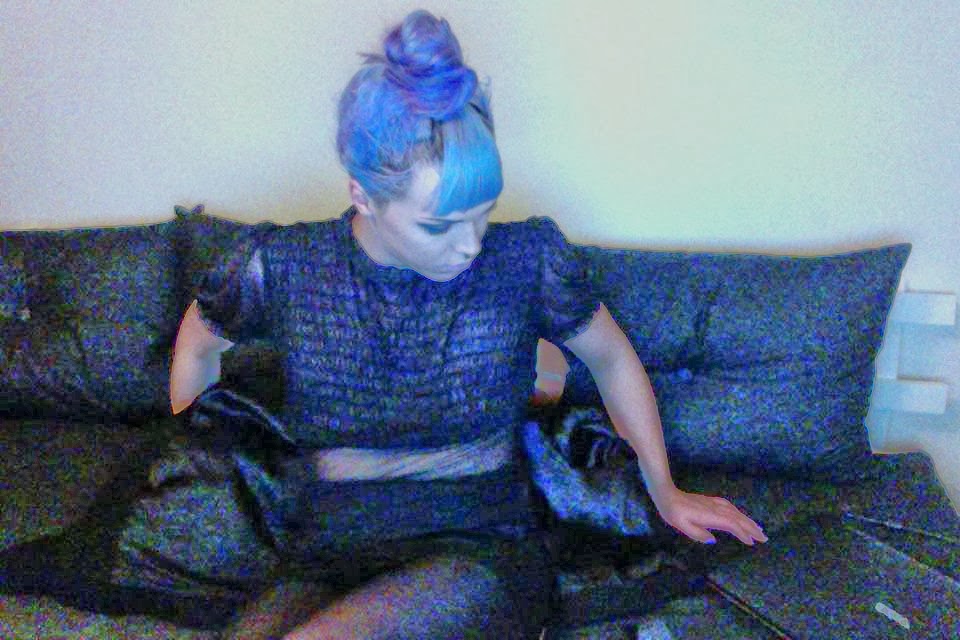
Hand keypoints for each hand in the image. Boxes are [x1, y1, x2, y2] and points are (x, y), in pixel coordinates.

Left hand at [650, 485, 767, 545]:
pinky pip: (730, 508)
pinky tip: (742, 518)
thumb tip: (713, 540)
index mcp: (709, 516)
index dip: (742, 533)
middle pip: (738, 518)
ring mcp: (714, 504)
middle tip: (764, 539)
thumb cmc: (673, 512)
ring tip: (759, 530)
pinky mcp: (712, 502)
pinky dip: (740, 514)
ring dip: (748, 521)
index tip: (751, 543)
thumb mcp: (681, 526)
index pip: (731, 524)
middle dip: (752, 528)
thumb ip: (698, 534)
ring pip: (736, 513)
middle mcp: (715, 509)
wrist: (667, 495)